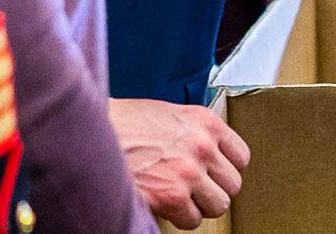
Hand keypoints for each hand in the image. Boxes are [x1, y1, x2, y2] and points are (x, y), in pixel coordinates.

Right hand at [107, 97, 250, 229]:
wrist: (94, 133)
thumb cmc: (127, 124)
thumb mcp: (171, 115)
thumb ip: (195, 133)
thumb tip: (210, 155)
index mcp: (205, 122)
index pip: (241, 156)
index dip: (226, 168)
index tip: (214, 173)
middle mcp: (203, 146)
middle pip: (233, 184)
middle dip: (214, 190)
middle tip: (195, 189)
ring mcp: (189, 172)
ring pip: (218, 205)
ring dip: (200, 206)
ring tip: (180, 198)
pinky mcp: (171, 196)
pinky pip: (192, 220)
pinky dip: (180, 218)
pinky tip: (164, 204)